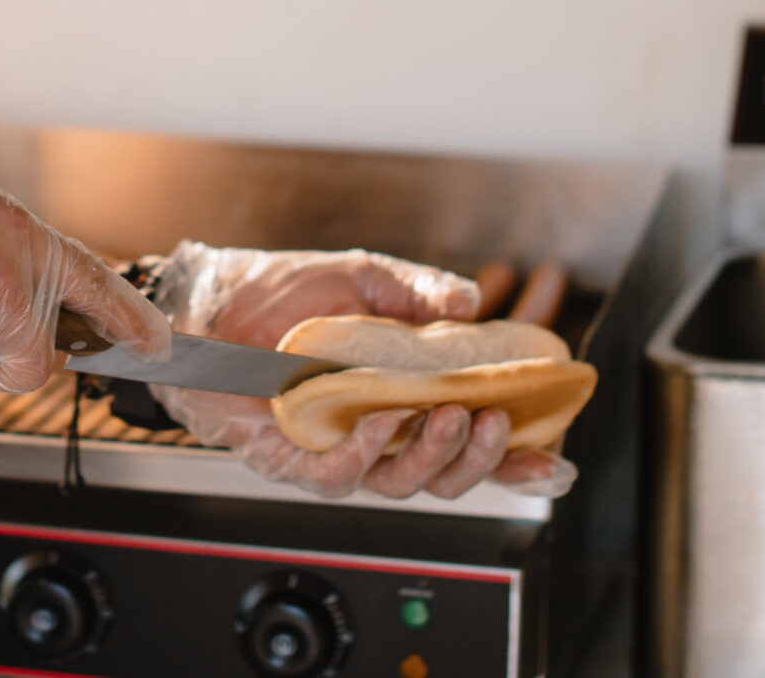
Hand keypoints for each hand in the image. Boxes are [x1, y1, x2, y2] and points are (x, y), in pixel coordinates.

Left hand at [149, 242, 576, 500]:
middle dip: (480, 458)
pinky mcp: (292, 458)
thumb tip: (470, 299)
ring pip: (400, 483)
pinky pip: (338, 475)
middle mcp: (376, 433)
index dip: (513, 458)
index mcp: (403, 399)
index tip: (555, 456)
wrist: (209, 300)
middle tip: (494, 420)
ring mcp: (336, 450)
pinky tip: (378, 422)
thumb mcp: (361, 279)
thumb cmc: (280, 295)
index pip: (466, 440)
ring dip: (433, 456)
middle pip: (444, 475)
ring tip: (450, 416)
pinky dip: (364, 454)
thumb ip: (418, 291)